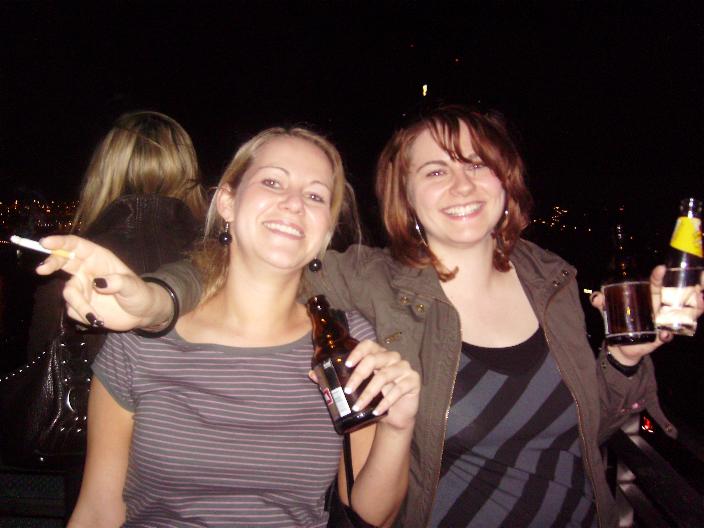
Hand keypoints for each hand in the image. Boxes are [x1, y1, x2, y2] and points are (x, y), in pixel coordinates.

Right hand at [36, 235, 170, 330]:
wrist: (141, 314)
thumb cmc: (139, 294)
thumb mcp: (133, 286)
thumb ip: (117, 282)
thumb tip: (98, 283)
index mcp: (98, 259)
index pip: (76, 246)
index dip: (60, 242)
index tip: (45, 243)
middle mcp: (86, 271)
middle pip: (62, 262)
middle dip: (51, 263)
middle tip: (42, 270)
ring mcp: (82, 288)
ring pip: (68, 293)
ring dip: (79, 305)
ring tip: (96, 317)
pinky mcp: (80, 305)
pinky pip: (72, 310)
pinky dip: (83, 316)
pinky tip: (98, 319)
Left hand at [342, 340, 419, 430]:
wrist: (396, 416)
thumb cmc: (376, 398)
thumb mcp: (360, 388)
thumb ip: (341, 380)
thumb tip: (314, 376)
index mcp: (378, 354)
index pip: (368, 345)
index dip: (357, 352)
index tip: (347, 365)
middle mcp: (392, 357)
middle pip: (374, 359)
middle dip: (358, 376)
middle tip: (348, 391)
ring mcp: (404, 368)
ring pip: (383, 376)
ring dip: (368, 393)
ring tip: (357, 406)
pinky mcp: (413, 380)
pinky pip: (398, 390)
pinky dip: (385, 403)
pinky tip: (376, 412)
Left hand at [590, 265, 703, 364]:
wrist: (621, 346)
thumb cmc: (617, 322)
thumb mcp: (607, 310)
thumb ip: (601, 302)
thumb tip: (596, 297)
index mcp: (648, 298)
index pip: (656, 284)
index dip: (659, 276)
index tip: (661, 268)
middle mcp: (659, 307)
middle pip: (676, 295)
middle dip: (687, 288)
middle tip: (695, 284)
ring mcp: (663, 322)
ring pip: (684, 312)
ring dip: (695, 306)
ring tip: (700, 299)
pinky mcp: (662, 337)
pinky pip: (671, 334)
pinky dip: (669, 334)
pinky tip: (666, 334)